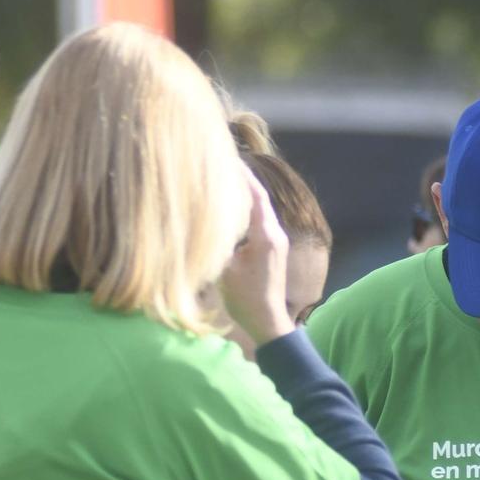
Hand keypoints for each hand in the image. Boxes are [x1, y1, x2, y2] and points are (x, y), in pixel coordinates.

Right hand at [218, 173, 293, 349]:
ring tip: (226, 175)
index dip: (241, 175)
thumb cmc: (246, 300)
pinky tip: (233, 203)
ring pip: (260, 207)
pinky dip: (247, 207)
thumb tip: (202, 221)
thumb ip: (217, 243)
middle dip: (242, 177)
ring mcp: (277, 240)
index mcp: (266, 236)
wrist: (268, 322)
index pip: (254, 195)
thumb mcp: (224, 270)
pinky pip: (260, 219)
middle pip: (259, 196)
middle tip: (224, 159)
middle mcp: (276, 234)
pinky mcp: (273, 248)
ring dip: (245, 191)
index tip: (227, 157)